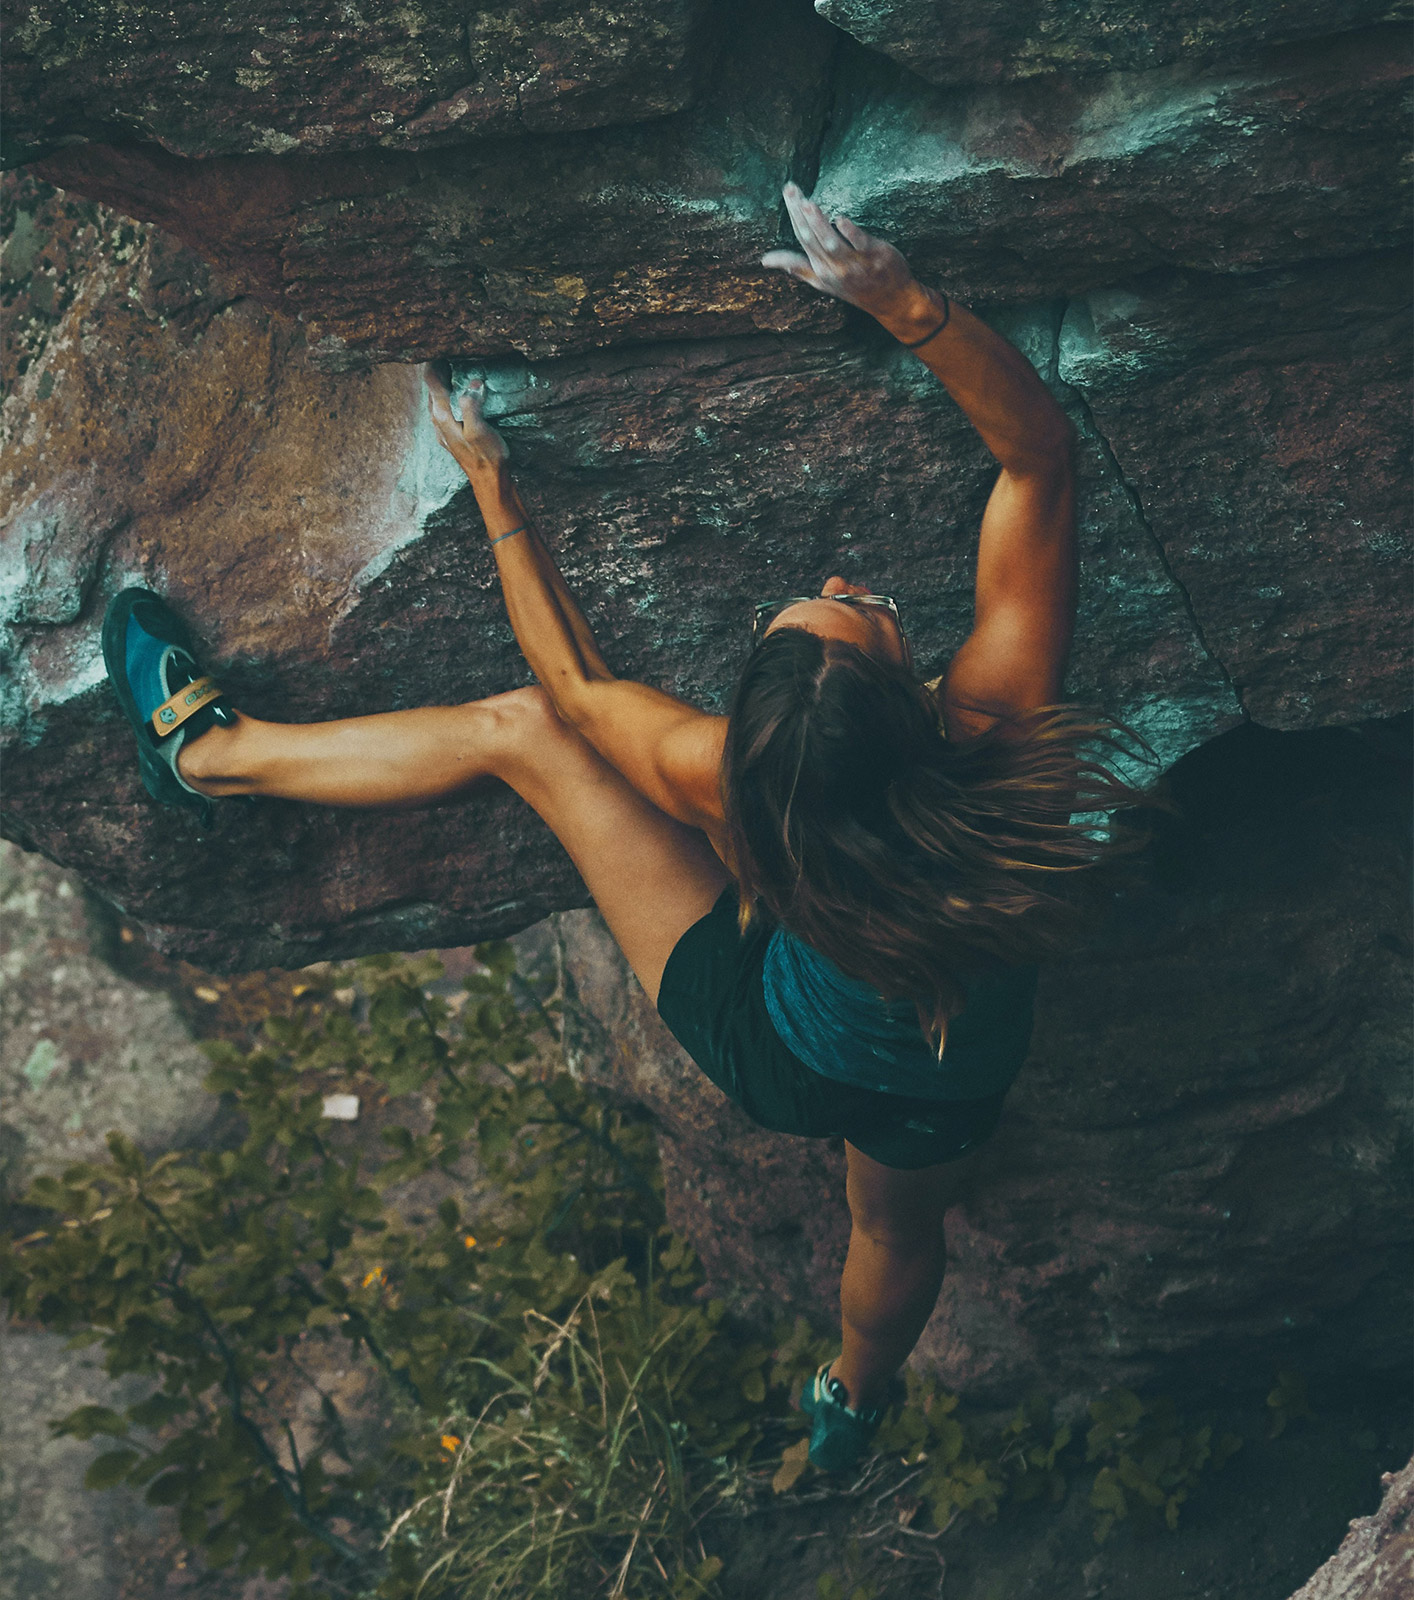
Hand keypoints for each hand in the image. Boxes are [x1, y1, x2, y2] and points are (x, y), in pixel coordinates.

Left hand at [425, 361, 508, 474]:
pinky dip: (448, 397)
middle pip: (432, 389)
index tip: (443, 349)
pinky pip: (444, 409)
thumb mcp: (480, 430)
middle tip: (449, 354)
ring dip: (443, 384)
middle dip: (439, 371)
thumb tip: (472, 383)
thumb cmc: (487, 457)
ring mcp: (443, 430)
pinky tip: (458, 396)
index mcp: (442, 416)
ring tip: (453, 370)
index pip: (432, 382)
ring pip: (436, 400)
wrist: (489, 482)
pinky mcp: (451, 436)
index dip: (436, 363)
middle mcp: (438, 422)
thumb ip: (472, 405)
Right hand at [760, 183, 921, 322]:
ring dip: (818, 224)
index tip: (787, 193)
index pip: (802, 239)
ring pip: (831, 243)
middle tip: (790, 188)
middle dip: (799, 213)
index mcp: (820, 270)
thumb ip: (797, 267)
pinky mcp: (874, 257)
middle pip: (812, 238)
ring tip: (807, 203)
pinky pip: (860, 244)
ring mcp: (854, 264)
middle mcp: (834, 268)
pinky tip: (841, 219)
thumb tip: (766, 260)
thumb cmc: (856, 289)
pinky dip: (850, 233)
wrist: (891, 302)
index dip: (793, 216)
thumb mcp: (822, 282)